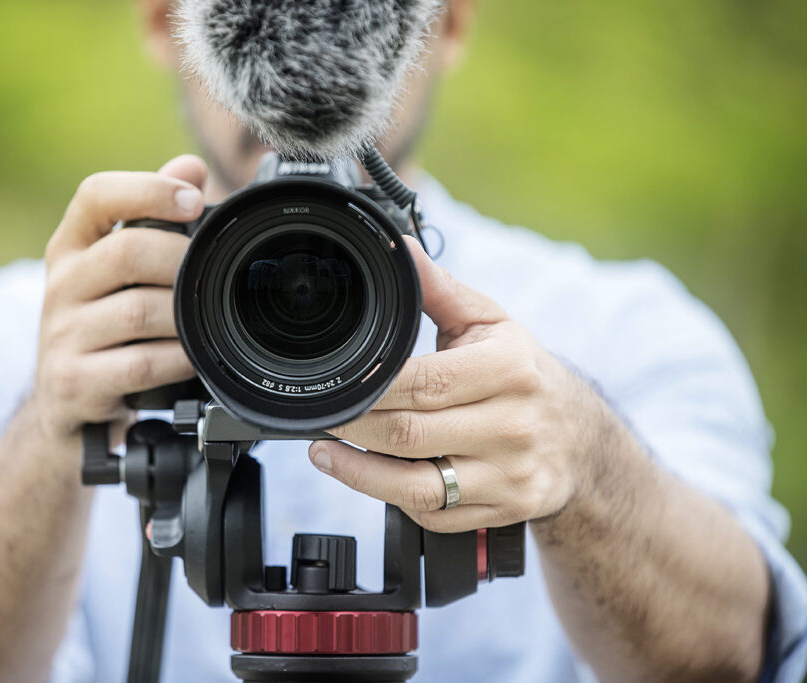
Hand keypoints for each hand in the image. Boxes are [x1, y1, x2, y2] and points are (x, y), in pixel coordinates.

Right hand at [33, 155, 207, 443]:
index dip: (148, 189)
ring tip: (204, 318)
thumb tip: (190, 167)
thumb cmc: (102, 328)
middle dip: (181, 260)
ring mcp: (62, 336)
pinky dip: (177, 359)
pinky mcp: (73, 382)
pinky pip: (139, 364)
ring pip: (137, 311)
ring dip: (184, 314)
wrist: (63, 405)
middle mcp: (60, 286)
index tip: (192, 200)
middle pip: (126, 252)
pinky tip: (191, 357)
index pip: (96, 196)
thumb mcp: (117, 272)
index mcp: (71, 247)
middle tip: (211, 272)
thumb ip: (152, 218)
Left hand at [309, 238, 607, 532]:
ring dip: (359, 472)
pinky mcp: (501, 511)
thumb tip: (399, 248)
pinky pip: (433, 513)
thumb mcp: (492, 323)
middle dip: (354, 426)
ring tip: (324, 452)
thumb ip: (439, 288)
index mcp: (510, 371)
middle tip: (322, 414)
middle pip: (411, 434)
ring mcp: (509, 476)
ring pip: (417, 485)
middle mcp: (513, 427)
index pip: (424, 382)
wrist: (582, 441)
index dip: (372, 386)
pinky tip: (368, 476)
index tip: (337, 381)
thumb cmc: (524, 373)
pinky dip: (392, 497)